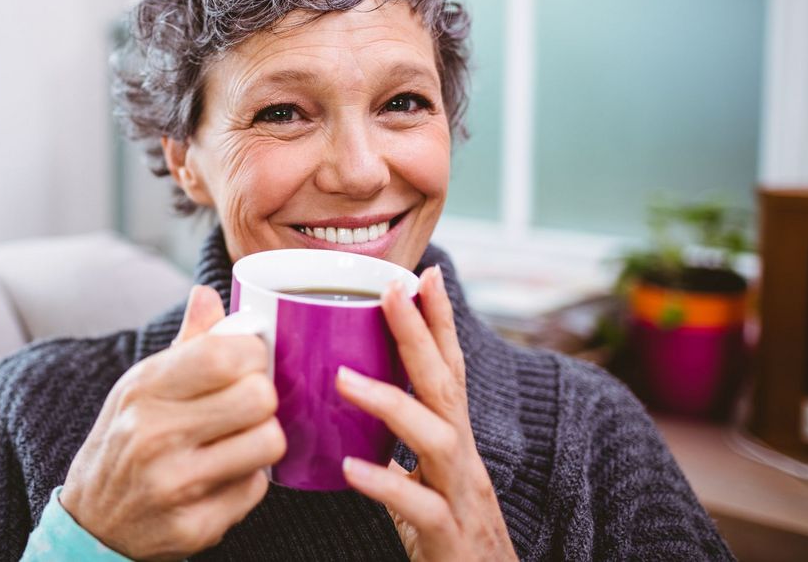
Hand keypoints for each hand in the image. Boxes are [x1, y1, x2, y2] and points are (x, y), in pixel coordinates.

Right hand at [60, 286, 285, 560]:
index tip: (248, 363)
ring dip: (261, 440)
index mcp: (144, 388)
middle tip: (245, 406)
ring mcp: (174, 484)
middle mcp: (155, 434)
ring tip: (237, 440)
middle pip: (260, 397)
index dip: (254, 354)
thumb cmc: (125, 440)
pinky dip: (247, 481)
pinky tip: (220, 476)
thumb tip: (208, 294)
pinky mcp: (194, 526)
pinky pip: (257, 489)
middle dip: (262, 399)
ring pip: (269, 442)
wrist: (92, 522)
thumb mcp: (141, 386)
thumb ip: (186, 343)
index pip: (226, 354)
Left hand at [335, 266, 516, 560]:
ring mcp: (461, 497)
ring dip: (392, 402)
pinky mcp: (451, 537)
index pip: (448, 371)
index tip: (424, 273)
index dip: (439, 322)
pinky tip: (352, 469)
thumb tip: (350, 413)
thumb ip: (395, 451)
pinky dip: (388, 485)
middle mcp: (463, 460)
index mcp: (453, 443)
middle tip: (392, 288)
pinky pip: (421, 507)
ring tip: (344, 379)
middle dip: (420, 333)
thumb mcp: (424, 484)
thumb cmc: (449, 539)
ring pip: (438, 439)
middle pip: (445, 385)